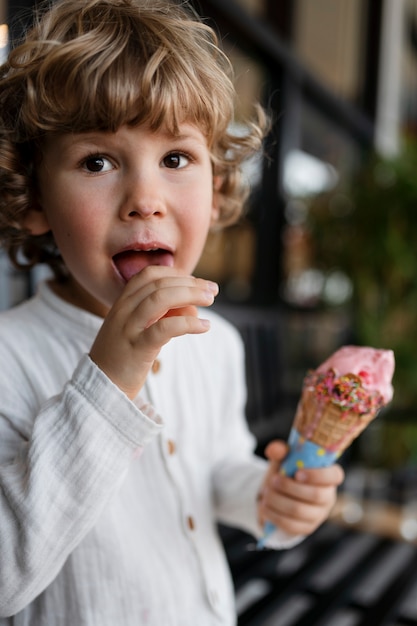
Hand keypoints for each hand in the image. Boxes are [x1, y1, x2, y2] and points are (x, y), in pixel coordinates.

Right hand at [89, 266, 217, 398]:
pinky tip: (205, 326)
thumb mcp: (142, 331)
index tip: (195, 281)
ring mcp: (128, 328)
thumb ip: (163, 317)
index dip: (175, 273)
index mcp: (121, 303)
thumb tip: (193, 309)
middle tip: (212, 289)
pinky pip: (165, 328)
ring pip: (161, 298)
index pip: (149, 275)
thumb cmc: (125, 360)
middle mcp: (123, 311)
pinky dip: (189, 323)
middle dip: (190, 283)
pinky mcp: (137, 348)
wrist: (101, 389)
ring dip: (190, 294)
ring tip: (210, 300)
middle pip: (159, 283)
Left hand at [258, 440, 344, 535]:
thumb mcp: (283, 459)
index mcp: (327, 477)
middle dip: (290, 487)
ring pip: (299, 510)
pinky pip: (291, 525)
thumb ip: (280, 451)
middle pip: (316, 495)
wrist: (276, 495)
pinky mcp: (306, 528)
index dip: (318, 475)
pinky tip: (265, 506)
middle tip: (273, 481)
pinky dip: (274, 514)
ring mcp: (318, 515)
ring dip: (278, 500)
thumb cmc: (285, 474)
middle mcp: (327, 497)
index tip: (298, 473)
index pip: (335, 475)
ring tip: (266, 492)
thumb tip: (274, 449)